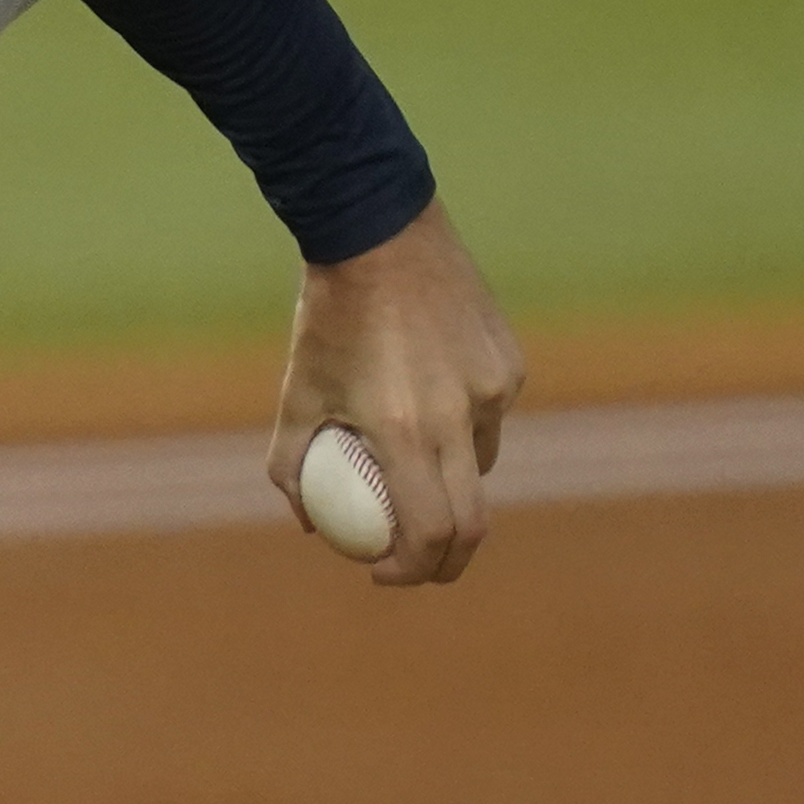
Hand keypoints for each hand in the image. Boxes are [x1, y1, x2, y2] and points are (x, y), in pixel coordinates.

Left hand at [269, 200, 522, 588]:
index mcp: (405, 430)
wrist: (380, 232)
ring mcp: (493, 389)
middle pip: (472, 523)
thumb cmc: (329, 318)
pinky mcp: (510, 366)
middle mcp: (459, 415)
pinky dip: (462, 430)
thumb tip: (312, 527)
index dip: (412, 569)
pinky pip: (490, 419)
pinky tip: (428, 393)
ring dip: (449, 484)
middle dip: (445, 559)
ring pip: (480, 467)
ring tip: (408, 455)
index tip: (383, 571)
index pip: (429, 532)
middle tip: (414, 562)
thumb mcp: (296, 394)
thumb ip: (293, 467)